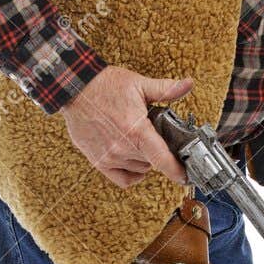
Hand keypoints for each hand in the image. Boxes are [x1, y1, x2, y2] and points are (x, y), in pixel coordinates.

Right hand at [60, 66, 193, 188]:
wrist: (75, 89)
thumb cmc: (106, 86)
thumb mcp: (139, 84)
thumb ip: (166, 89)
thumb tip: (188, 84)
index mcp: (136, 130)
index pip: (163, 160)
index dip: (177, 171)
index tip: (186, 175)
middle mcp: (122, 148)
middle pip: (153, 163)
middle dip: (159, 152)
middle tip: (157, 137)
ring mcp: (109, 157)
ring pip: (140, 170)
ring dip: (145, 160)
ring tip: (141, 142)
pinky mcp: (98, 161)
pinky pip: (122, 179)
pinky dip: (132, 174)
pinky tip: (135, 161)